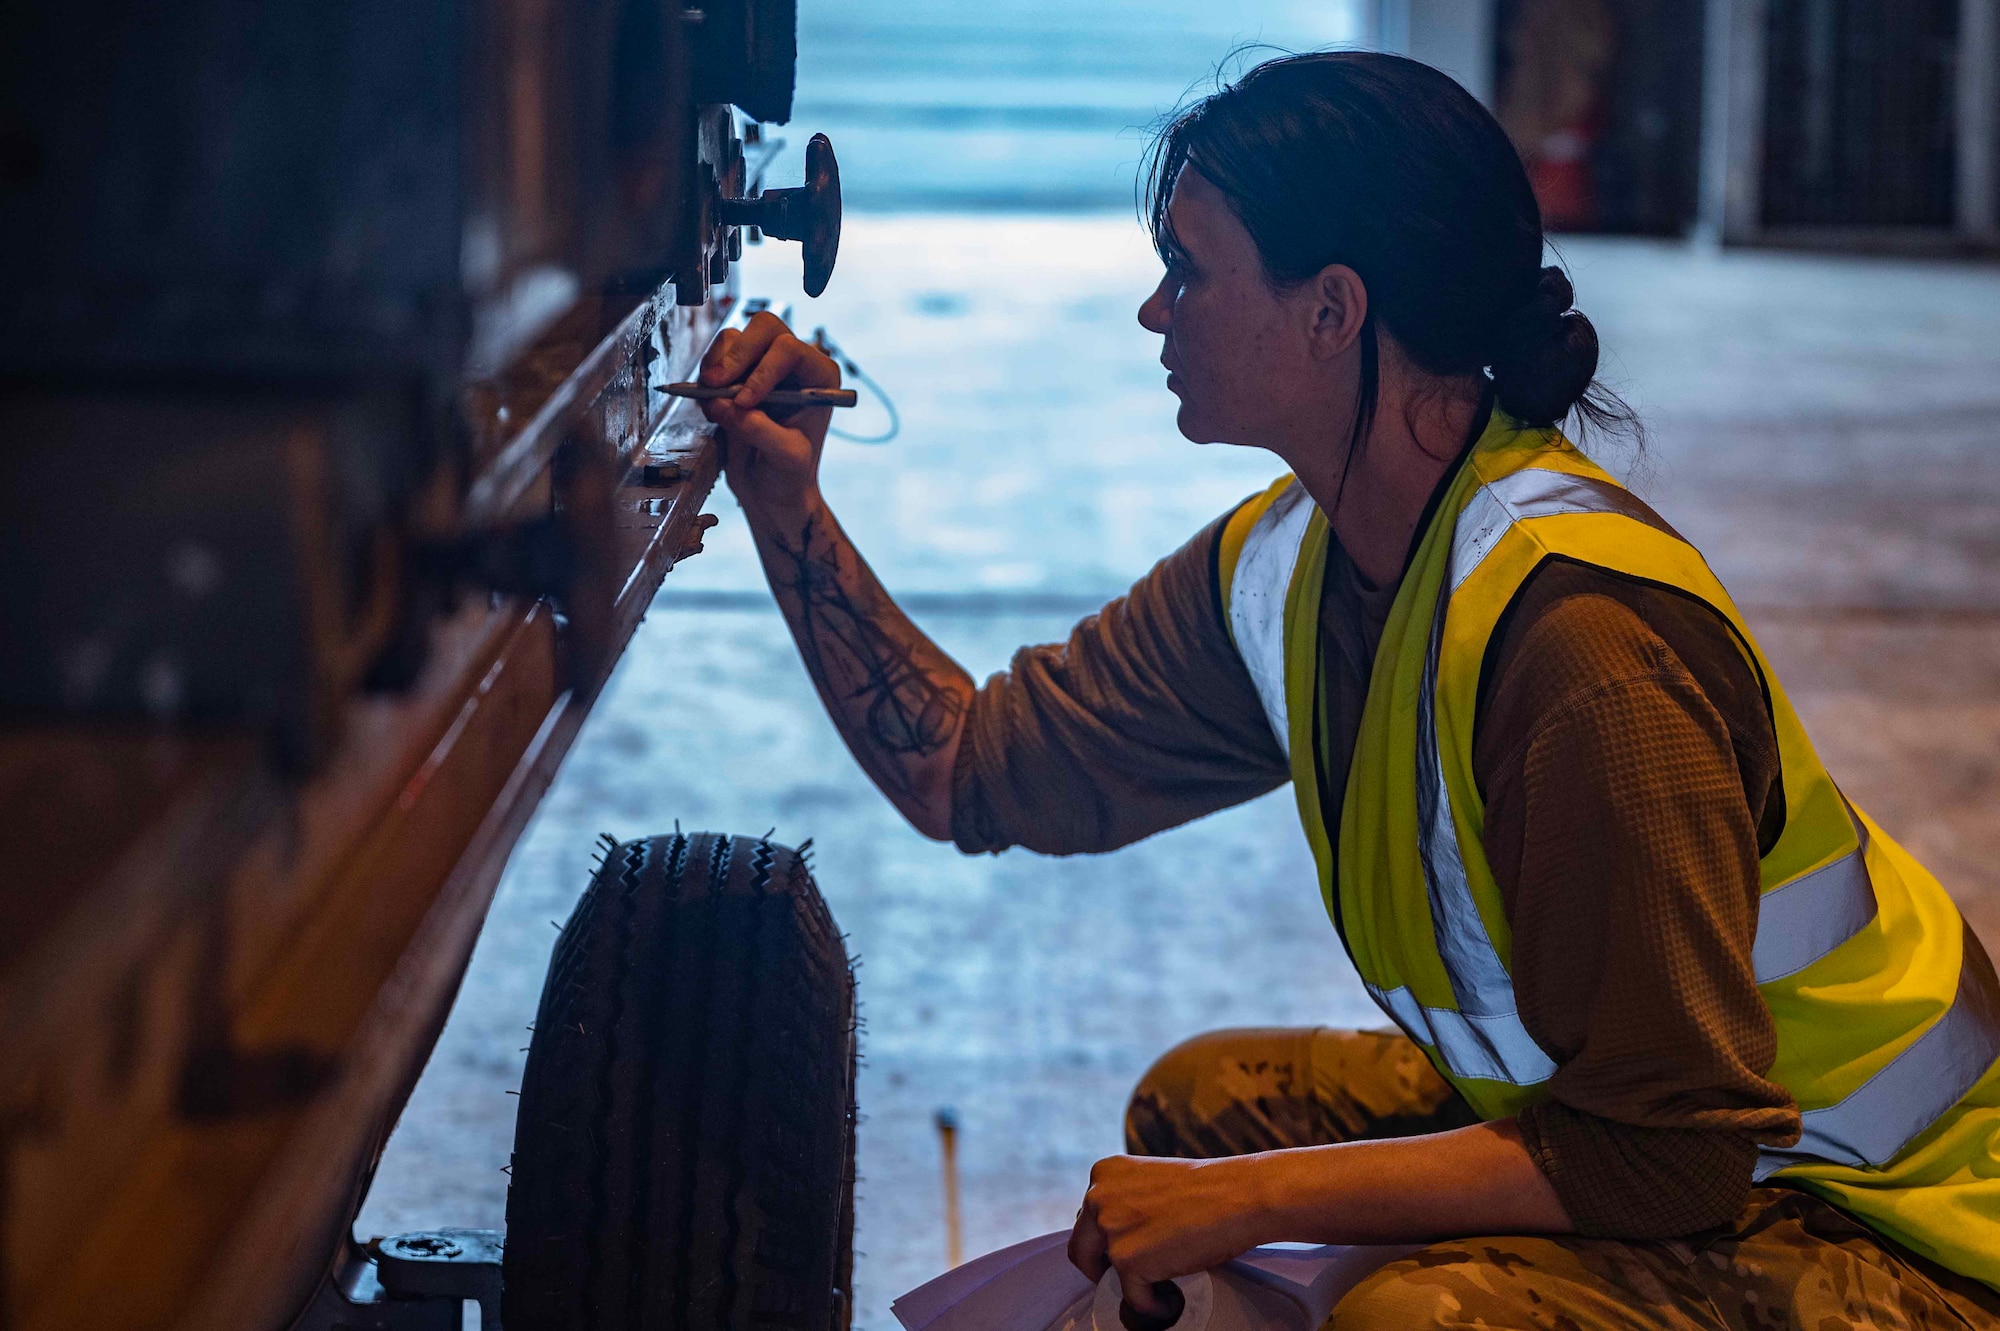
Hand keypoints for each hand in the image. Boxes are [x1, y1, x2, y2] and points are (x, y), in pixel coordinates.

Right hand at [697, 310, 841, 522]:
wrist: (771, 491)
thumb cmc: (790, 476)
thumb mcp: (785, 458)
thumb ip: (758, 429)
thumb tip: (723, 404)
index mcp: (819, 378)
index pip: (790, 349)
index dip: (763, 370)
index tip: (745, 402)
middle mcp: (793, 365)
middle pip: (763, 328)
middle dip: (736, 355)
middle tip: (715, 386)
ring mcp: (762, 366)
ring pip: (734, 338)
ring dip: (717, 366)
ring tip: (714, 401)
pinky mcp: (736, 376)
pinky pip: (715, 358)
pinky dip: (706, 376)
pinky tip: (712, 405)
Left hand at [1067, 1156, 1271, 1320]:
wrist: (1240, 1196)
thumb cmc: (1208, 1190)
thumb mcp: (1151, 1182)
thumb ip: (1127, 1201)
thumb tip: (1119, 1238)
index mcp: (1103, 1173)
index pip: (1087, 1220)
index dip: (1104, 1243)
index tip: (1125, 1254)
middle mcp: (1097, 1197)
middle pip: (1082, 1249)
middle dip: (1104, 1268)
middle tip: (1134, 1277)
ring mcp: (1110, 1229)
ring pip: (1103, 1275)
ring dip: (1128, 1285)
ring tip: (1157, 1288)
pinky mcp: (1127, 1260)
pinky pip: (1132, 1297)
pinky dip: (1151, 1306)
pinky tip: (1170, 1300)